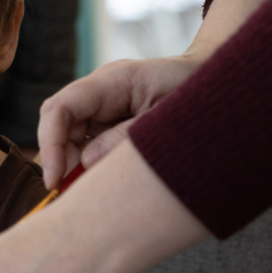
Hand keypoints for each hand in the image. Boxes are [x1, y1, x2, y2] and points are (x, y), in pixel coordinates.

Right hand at [36, 54, 200, 189]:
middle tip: (71, 191)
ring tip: (92, 188)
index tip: (54, 179)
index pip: (60, 108)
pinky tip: (102, 179)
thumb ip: (125, 139)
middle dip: (60, 159)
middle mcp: (100, 92)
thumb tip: (86, 163)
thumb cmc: (198, 93)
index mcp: (113, 81)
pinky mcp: (109, 121)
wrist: (221, 82)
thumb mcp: (166, 120)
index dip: (50, 143)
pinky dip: (88, 164)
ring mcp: (103, 106)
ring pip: (70, 136)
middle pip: (59, 124)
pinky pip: (87, 142)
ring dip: (74, 164)